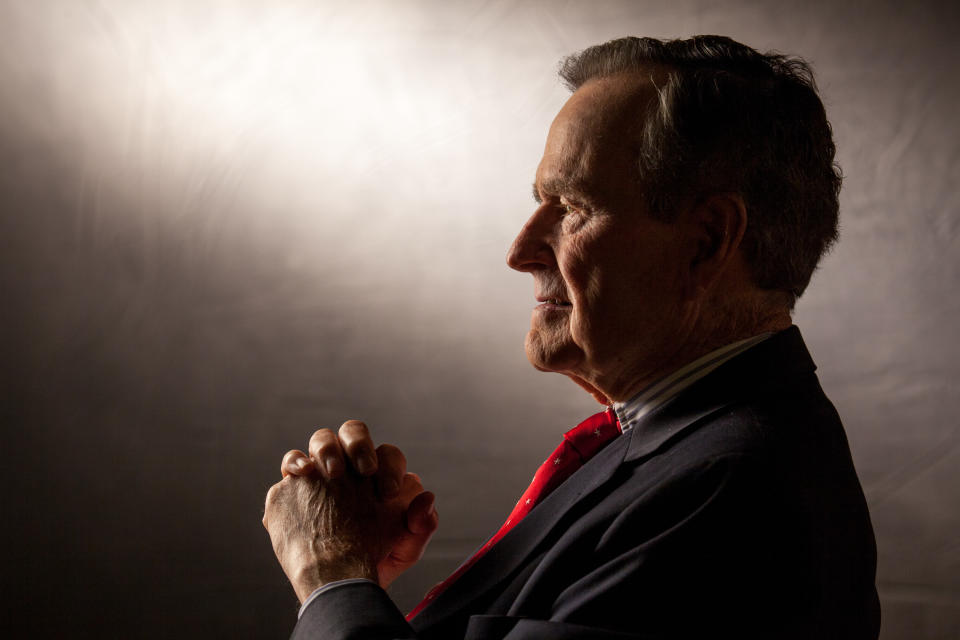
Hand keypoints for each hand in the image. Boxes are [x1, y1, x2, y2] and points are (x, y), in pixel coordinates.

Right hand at [263, 421, 438, 601]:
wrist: (336, 588)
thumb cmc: (374, 565)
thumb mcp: (405, 550)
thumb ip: (422, 525)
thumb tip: (427, 498)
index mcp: (381, 477)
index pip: (388, 455)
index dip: (391, 467)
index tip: (390, 493)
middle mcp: (351, 469)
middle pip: (353, 433)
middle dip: (359, 445)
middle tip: (364, 471)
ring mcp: (322, 475)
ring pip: (322, 440)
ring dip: (328, 449)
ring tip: (333, 473)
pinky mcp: (295, 487)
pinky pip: (293, 463)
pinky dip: (296, 462)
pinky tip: (303, 473)